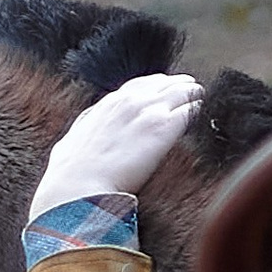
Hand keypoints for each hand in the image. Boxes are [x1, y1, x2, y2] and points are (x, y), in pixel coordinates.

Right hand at [30, 70, 202, 216]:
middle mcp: (129, 103)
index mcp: (108, 105)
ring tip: (199, 93)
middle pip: (161, 84)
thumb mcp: (72, 141)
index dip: (152, 85)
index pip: (137, 85)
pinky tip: (200, 109)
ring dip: (190, 92)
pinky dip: (194, 109)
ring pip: (178, 93)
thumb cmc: (71, 173)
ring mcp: (147, 113)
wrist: (79, 186)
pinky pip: (187, 111)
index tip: (161, 86)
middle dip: (175, 84)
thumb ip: (84, 130)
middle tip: (188, 85)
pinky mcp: (162, 129)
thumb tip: (82, 131)